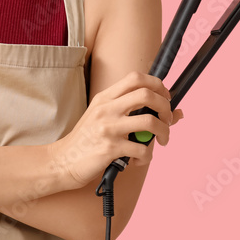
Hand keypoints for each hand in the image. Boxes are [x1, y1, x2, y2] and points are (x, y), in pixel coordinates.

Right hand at [48, 71, 183, 190]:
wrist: (62, 161)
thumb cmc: (86, 140)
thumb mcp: (105, 118)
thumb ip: (135, 113)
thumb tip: (178, 113)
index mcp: (105, 98)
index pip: (136, 78)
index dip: (157, 85)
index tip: (165, 98)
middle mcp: (106, 109)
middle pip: (147, 94)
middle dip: (166, 107)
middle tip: (167, 120)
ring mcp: (108, 128)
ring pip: (150, 121)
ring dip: (163, 133)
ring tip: (161, 141)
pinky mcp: (110, 148)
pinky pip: (142, 149)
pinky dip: (146, 156)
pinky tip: (138, 159)